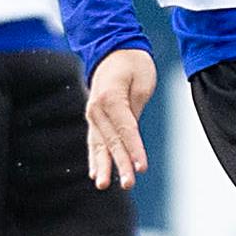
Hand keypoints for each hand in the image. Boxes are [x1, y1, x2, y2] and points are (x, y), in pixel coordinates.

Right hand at [83, 48, 155, 190]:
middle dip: (121, 164)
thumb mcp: (142, 82)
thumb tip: (131, 135)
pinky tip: (95, 173)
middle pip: (112, 141)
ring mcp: (92, 114)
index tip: (142, 168)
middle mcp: (97, 109)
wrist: (114, 49)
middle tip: (128, 184)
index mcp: (110, 98)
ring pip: (99, 145)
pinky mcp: (94, 119)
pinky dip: (95, 157)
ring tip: (103, 185)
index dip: (134, 150)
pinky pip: (94, 141)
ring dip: (103, 166)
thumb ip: (135, 109)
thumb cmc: (134, 64)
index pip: (126, 130)